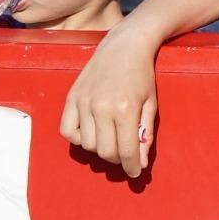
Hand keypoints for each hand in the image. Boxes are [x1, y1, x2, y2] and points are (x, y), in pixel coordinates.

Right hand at [60, 28, 158, 176]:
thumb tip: (139, 163)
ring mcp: (84, 102)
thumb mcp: (151, 104)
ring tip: (110, 138)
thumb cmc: (142, 75)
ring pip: (87, 145)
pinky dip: (78, 138)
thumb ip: (145, 135)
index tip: (135, 172)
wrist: (124, 46)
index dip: (132, 167)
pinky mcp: (72, 97)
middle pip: (105, 152)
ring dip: (99, 148)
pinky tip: (91, 131)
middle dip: (117, 159)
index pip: (126, 151)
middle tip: (125, 154)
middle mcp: (102, 107)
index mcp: (125, 109)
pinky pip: (67, 131)